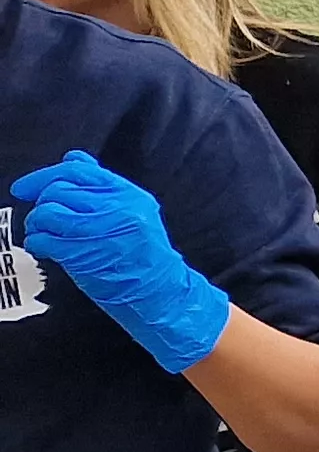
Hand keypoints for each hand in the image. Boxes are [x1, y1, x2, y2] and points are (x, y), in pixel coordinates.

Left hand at [11, 150, 231, 370]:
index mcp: (128, 194)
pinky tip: (42, 248)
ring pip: (47, 211)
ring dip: (36, 224)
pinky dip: (36, 242)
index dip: (43, 176)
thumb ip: (102, 186)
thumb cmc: (144, 256)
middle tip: (40, 219)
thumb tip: (73, 158)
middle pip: (58, 190)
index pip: (78, 170)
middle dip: (40, 204)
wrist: (161, 293)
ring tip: (41, 233)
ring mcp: (101, 231)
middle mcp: (117, 208)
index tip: (24, 188)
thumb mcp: (133, 211)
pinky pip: (44, 239)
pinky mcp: (85, 254)